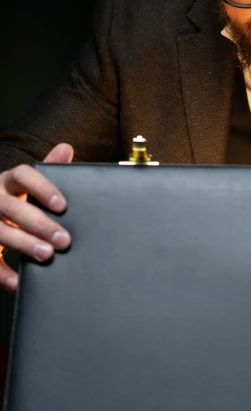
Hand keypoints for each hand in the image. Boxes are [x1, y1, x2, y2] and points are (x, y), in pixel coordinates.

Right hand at [0, 143, 72, 291]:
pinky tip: (18, 281)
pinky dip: (1, 273)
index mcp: (8, 180)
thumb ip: (47, 168)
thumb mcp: (27, 184)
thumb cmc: (15, 198)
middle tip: (64, 240)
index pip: (23, 175)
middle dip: (39, 224)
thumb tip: (66, 147)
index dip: (42, 188)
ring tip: (46, 255)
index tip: (63, 205)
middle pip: (13, 209)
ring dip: (23, 244)